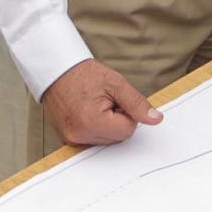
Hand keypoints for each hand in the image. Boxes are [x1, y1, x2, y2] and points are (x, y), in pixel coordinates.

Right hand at [40, 59, 161, 145]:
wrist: (56, 71)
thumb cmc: (84, 75)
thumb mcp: (116, 84)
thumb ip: (137, 104)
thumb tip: (155, 119)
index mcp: (92, 122)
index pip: (128, 130)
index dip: (126, 113)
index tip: (114, 100)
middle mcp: (79, 135)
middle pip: (117, 138)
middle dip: (116, 120)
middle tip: (102, 101)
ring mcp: (71, 139)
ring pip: (106, 140)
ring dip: (105, 125)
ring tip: (93, 106)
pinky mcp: (67, 140)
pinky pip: (93, 140)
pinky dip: (94, 128)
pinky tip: (86, 112)